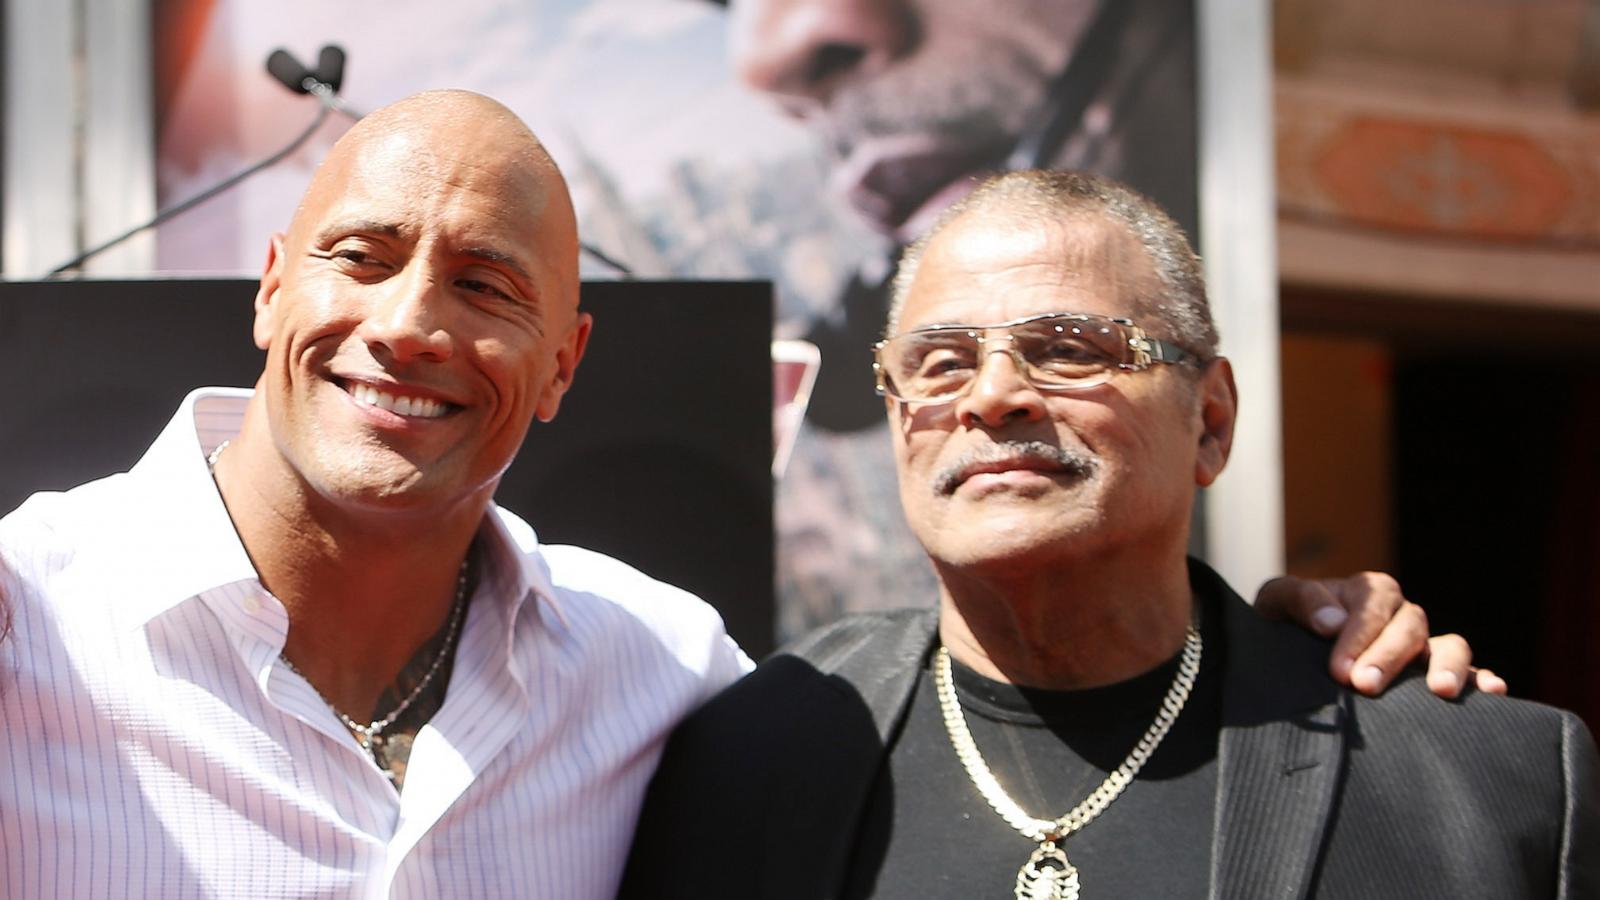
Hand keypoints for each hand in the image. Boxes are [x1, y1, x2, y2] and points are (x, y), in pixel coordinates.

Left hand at [1254, 572, 1508, 698]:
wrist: (1293, 650)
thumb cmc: (1287, 624)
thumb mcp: (1278, 603)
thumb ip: (1300, 600)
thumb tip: (1331, 621)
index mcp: (1367, 592)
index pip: (1373, 606)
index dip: (1358, 636)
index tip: (1338, 670)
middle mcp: (1401, 614)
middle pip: (1409, 627)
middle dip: (1389, 656)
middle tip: (1365, 685)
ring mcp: (1423, 645)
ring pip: (1451, 645)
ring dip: (1449, 665)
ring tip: (1441, 691)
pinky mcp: (1436, 673)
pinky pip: (1470, 673)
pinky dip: (1484, 679)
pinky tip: (1494, 692)